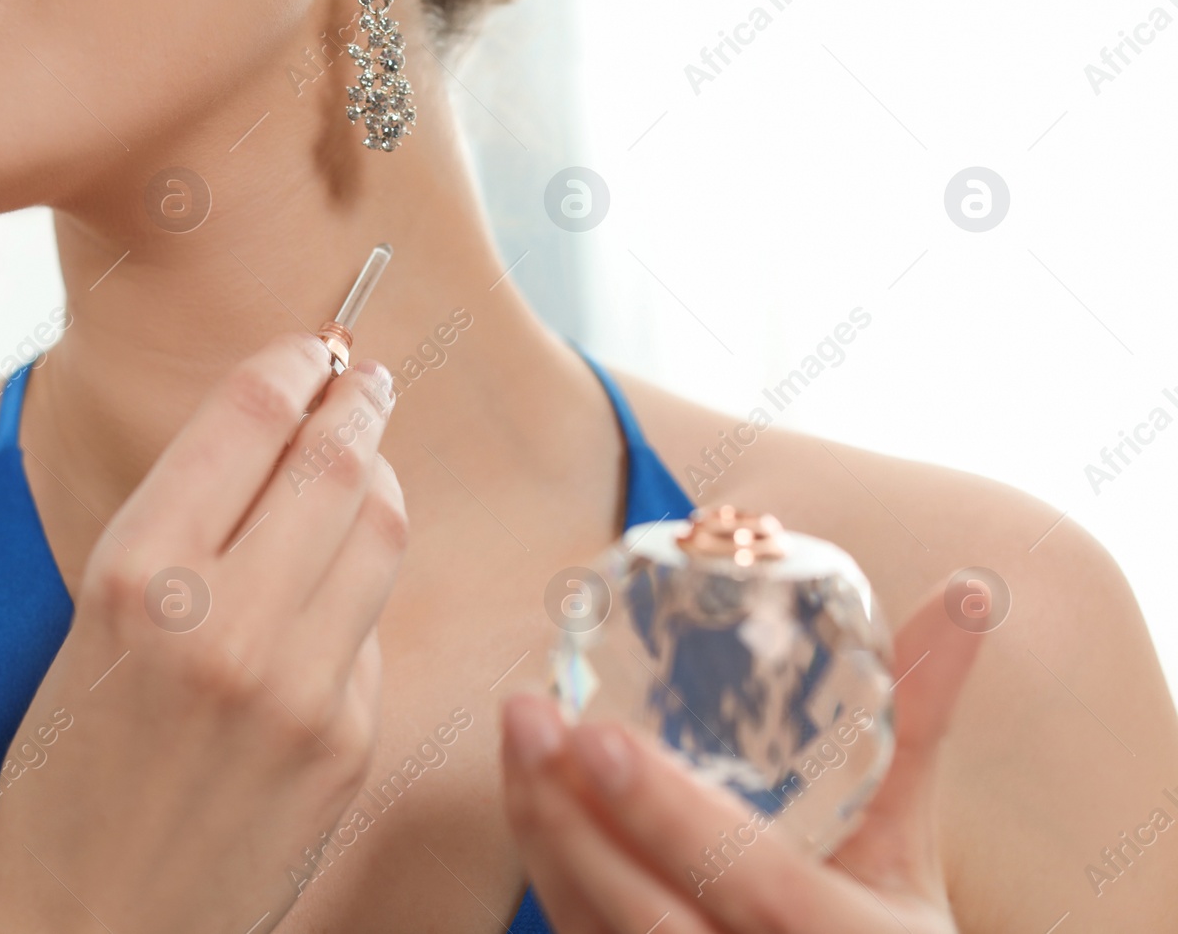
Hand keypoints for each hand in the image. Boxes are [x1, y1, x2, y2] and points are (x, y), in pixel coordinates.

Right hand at [0, 333, 404, 933]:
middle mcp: (224, 621)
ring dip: (381, 477)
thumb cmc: (64, 779)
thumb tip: (263, 445)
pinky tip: (335, 584)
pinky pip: (372, 624)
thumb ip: (173, 531)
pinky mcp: (347, 739)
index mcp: (135, 577)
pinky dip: (360, 586)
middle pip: (335, 460)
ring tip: (369, 459)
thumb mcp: (83, 626)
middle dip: (359, 399)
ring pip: (381, 528)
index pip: (247, 420)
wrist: (95, 927)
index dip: (292, 364)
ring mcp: (299, 684)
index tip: (311, 348)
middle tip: (367, 378)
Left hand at [501, 589, 984, 933]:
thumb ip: (919, 721)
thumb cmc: (885, 931)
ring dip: (545, 836)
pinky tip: (528, 792)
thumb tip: (970, 591)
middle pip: (647, 918)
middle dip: (574, 820)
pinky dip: (550, 867)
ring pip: (595, 932)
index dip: (672, 817)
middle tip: (528, 713)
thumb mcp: (910, 844)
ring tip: (519, 735)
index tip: (597, 734)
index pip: (752, 881)